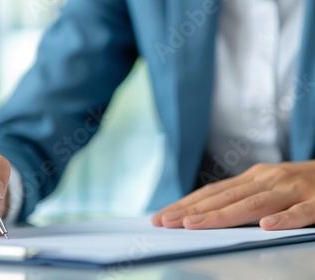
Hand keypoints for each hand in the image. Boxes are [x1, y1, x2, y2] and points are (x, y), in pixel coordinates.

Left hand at [152, 161, 314, 229]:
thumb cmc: (298, 185)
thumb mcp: (266, 186)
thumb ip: (240, 197)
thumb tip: (203, 213)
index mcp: (253, 178)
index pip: (212, 193)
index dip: (186, 204)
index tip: (161, 216)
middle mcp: (267, 180)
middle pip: (225, 198)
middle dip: (192, 211)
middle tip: (165, 222)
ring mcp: (292, 189)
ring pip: (254, 204)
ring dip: (223, 215)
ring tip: (195, 224)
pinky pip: (301, 212)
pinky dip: (285, 219)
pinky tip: (267, 227)